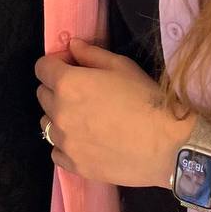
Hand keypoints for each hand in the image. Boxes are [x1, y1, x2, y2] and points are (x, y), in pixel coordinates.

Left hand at [35, 39, 185, 187]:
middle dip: (57, 88)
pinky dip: (66, 145)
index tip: (73, 66)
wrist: (168, 145)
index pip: (42, 67)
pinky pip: (57, 151)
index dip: (57, 63)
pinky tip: (87, 141)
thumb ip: (91, 54)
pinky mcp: (75, 165)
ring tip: (86, 119)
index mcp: (68, 84)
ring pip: (47, 123)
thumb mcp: (121, 66)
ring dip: (60, 117)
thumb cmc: (147, 99)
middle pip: (43, 94)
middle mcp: (59, 113)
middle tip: (84, 92)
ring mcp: (65, 142)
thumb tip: (72, 46)